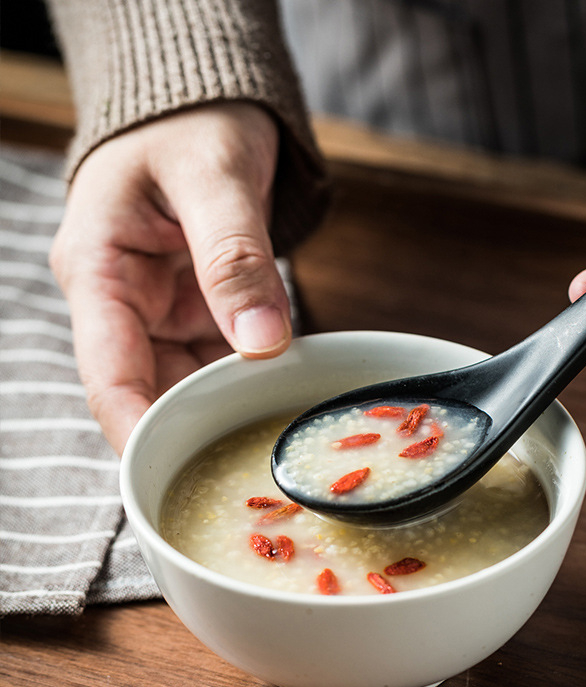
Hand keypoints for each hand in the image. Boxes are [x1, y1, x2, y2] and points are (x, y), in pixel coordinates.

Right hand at [51, 102, 289, 453]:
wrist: (205, 107)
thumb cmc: (192, 122)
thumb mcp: (214, 176)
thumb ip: (234, 257)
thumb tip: (261, 340)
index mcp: (99, 271)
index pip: (108, 376)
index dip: (136, 433)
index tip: (170, 477)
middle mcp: (124, 302)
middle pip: (151, 391)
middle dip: (195, 431)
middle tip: (251, 474)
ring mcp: (162, 310)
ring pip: (190, 383)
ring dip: (229, 409)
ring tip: (274, 444)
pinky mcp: (197, 309)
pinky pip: (221, 359)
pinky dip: (249, 381)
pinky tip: (282, 400)